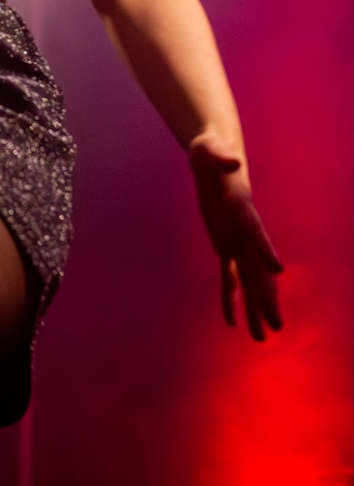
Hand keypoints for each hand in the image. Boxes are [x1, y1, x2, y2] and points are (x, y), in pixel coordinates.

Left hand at [188, 135, 282, 340]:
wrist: (214, 156)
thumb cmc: (211, 150)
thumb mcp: (209, 148)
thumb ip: (219, 155)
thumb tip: (232, 160)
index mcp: (241, 207)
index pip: (256, 232)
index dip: (265, 250)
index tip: (277, 272)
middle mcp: (243, 229)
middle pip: (258, 268)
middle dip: (266, 297)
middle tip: (277, 326)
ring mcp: (235, 239)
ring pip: (248, 279)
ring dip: (254, 307)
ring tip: (262, 337)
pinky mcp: (223, 243)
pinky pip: (228, 275)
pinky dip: (230, 297)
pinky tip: (232, 321)